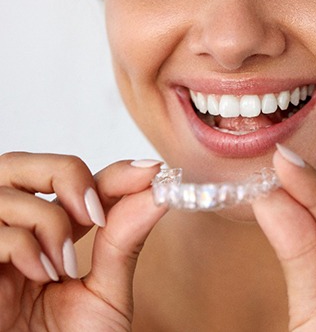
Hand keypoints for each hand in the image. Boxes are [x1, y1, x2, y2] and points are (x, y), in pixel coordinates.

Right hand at [0, 152, 165, 330]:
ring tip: (64, 266)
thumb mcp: (105, 294)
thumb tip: (158, 193)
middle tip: (95, 212)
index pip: (75, 180)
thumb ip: (124, 242)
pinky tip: (40, 276)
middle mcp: (13, 233)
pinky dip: (25, 246)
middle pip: (22, 163)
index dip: (113, 170)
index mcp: (47, 236)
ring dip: (49, 221)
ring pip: (7, 189)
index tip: (152, 173)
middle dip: (66, 174)